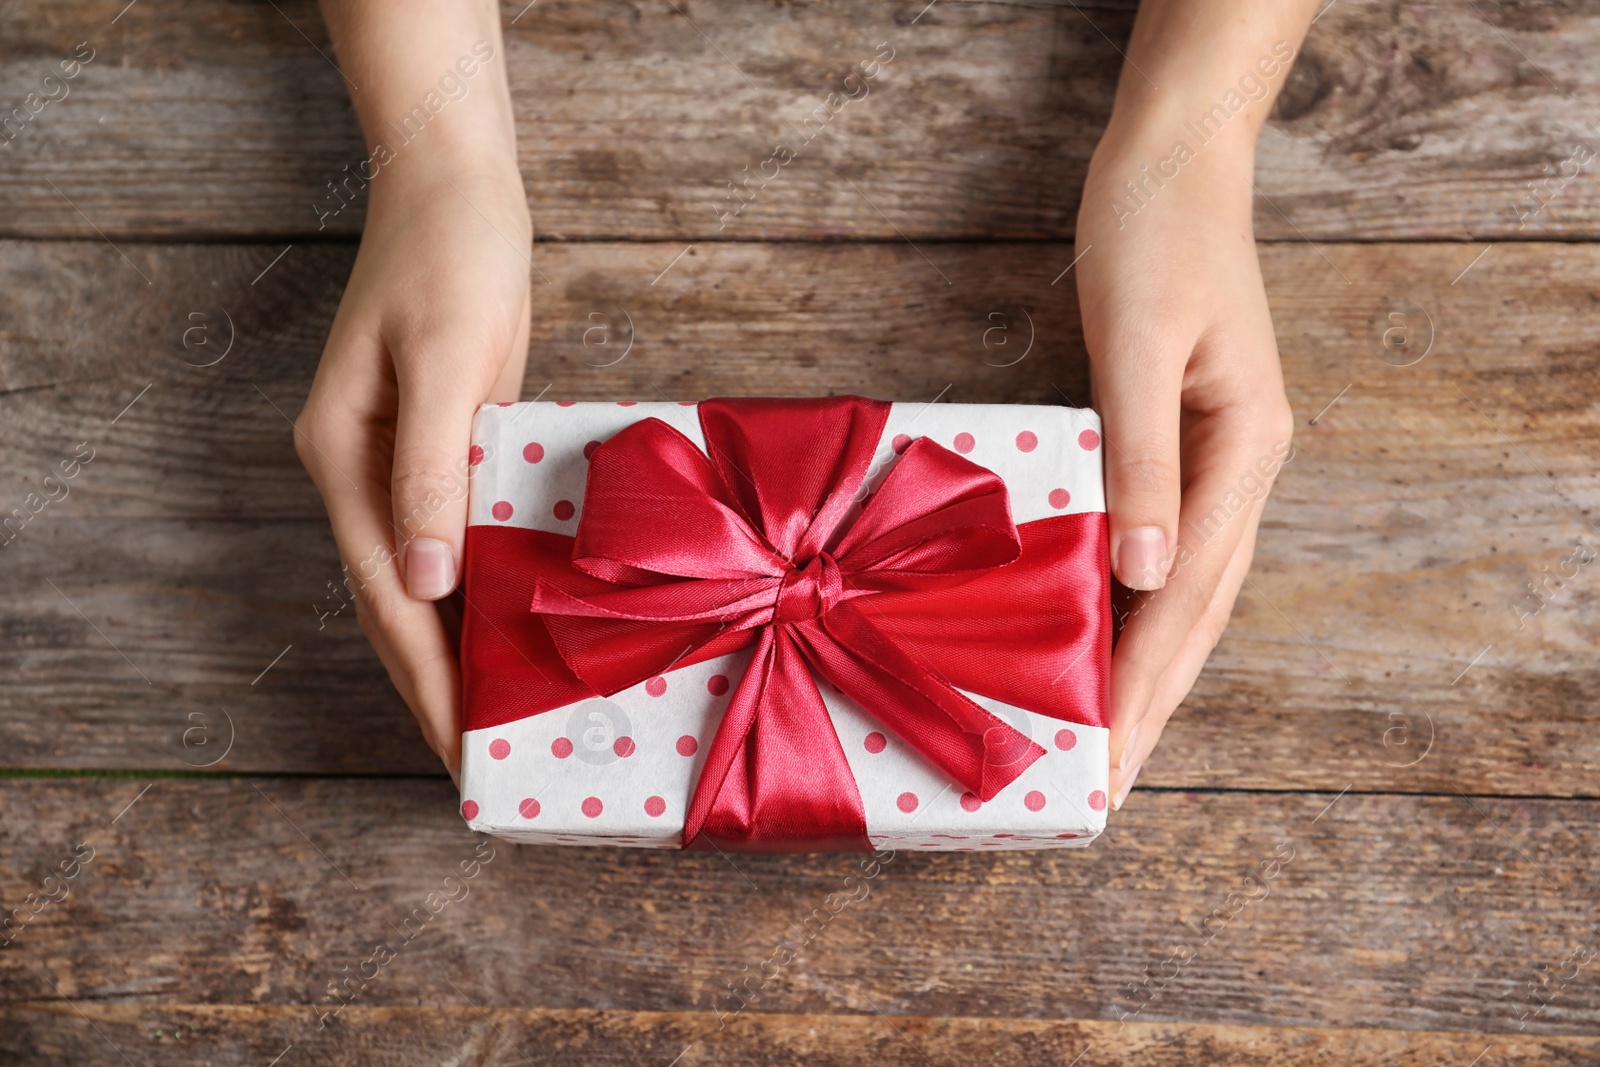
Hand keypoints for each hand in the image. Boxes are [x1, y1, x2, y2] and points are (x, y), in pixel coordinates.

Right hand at [295, 162, 530, 776]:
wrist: (456, 187)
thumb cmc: (454, 260)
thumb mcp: (449, 363)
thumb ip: (432, 475)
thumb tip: (423, 584)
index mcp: (348, 459)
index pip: (388, 599)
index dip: (428, 682)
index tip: (462, 753)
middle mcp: (361, 472)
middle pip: (396, 605)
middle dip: (438, 687)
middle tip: (486, 764)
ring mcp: (397, 462)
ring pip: (424, 581)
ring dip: (459, 649)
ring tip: (505, 717)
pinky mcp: (440, 446)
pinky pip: (457, 540)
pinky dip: (480, 591)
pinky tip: (518, 626)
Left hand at [1074, 113, 1294, 809]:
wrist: (1171, 161)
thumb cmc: (1152, 237)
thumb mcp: (1136, 345)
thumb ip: (1142, 461)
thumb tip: (1142, 576)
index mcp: (1243, 452)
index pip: (1186, 598)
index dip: (1143, 686)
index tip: (1108, 762)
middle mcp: (1240, 469)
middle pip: (1195, 613)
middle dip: (1148, 704)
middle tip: (1104, 791)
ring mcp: (1216, 460)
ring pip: (1180, 591)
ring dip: (1143, 668)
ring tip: (1102, 743)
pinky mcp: (1179, 445)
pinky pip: (1157, 547)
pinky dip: (1129, 605)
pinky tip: (1096, 638)